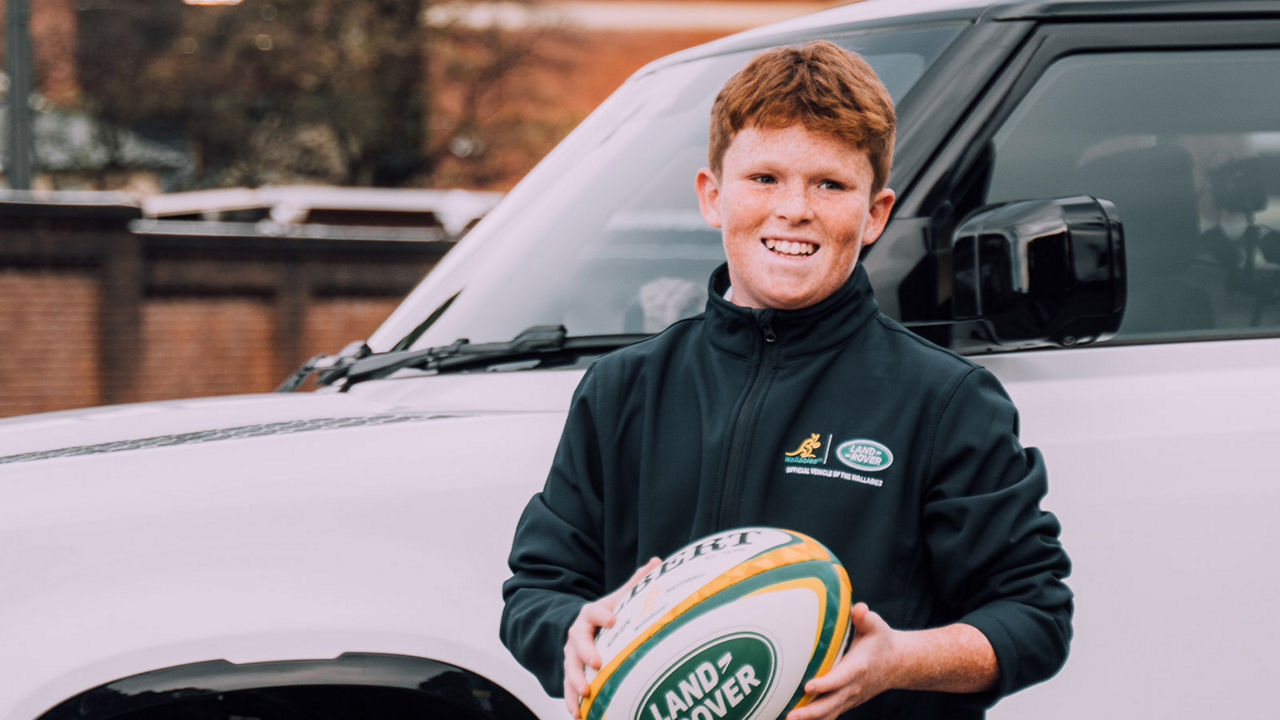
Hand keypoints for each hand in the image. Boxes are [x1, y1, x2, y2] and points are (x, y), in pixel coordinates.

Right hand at [564, 557, 662, 717]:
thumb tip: (657, 561)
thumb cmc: (607, 613)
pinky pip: (567, 688)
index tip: (612, 620)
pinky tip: (578, 714)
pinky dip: (571, 701)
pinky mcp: (570, 673)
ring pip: (569, 668)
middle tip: (597, 663)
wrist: (581, 628)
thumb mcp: (619, 598)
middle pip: (577, 644)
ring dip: (575, 681)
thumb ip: (635, 582)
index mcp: (591, 615)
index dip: (602, 615)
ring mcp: (571, 655)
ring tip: (585, 694)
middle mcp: (577, 635)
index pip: (594, 613)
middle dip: (586, 652)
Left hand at [786, 603, 899, 719]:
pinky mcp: (846, 702)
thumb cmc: (881, 641)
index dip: (825, 684)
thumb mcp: (876, 626)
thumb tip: (859, 608)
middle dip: (810, 711)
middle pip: (831, 703)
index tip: (808, 687)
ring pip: (829, 713)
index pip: (840, 679)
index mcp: (858, 667)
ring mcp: (849, 698)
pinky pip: (829, 715)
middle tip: (791, 716)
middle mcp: (854, 686)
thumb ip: (865, 617)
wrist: (897, 664)